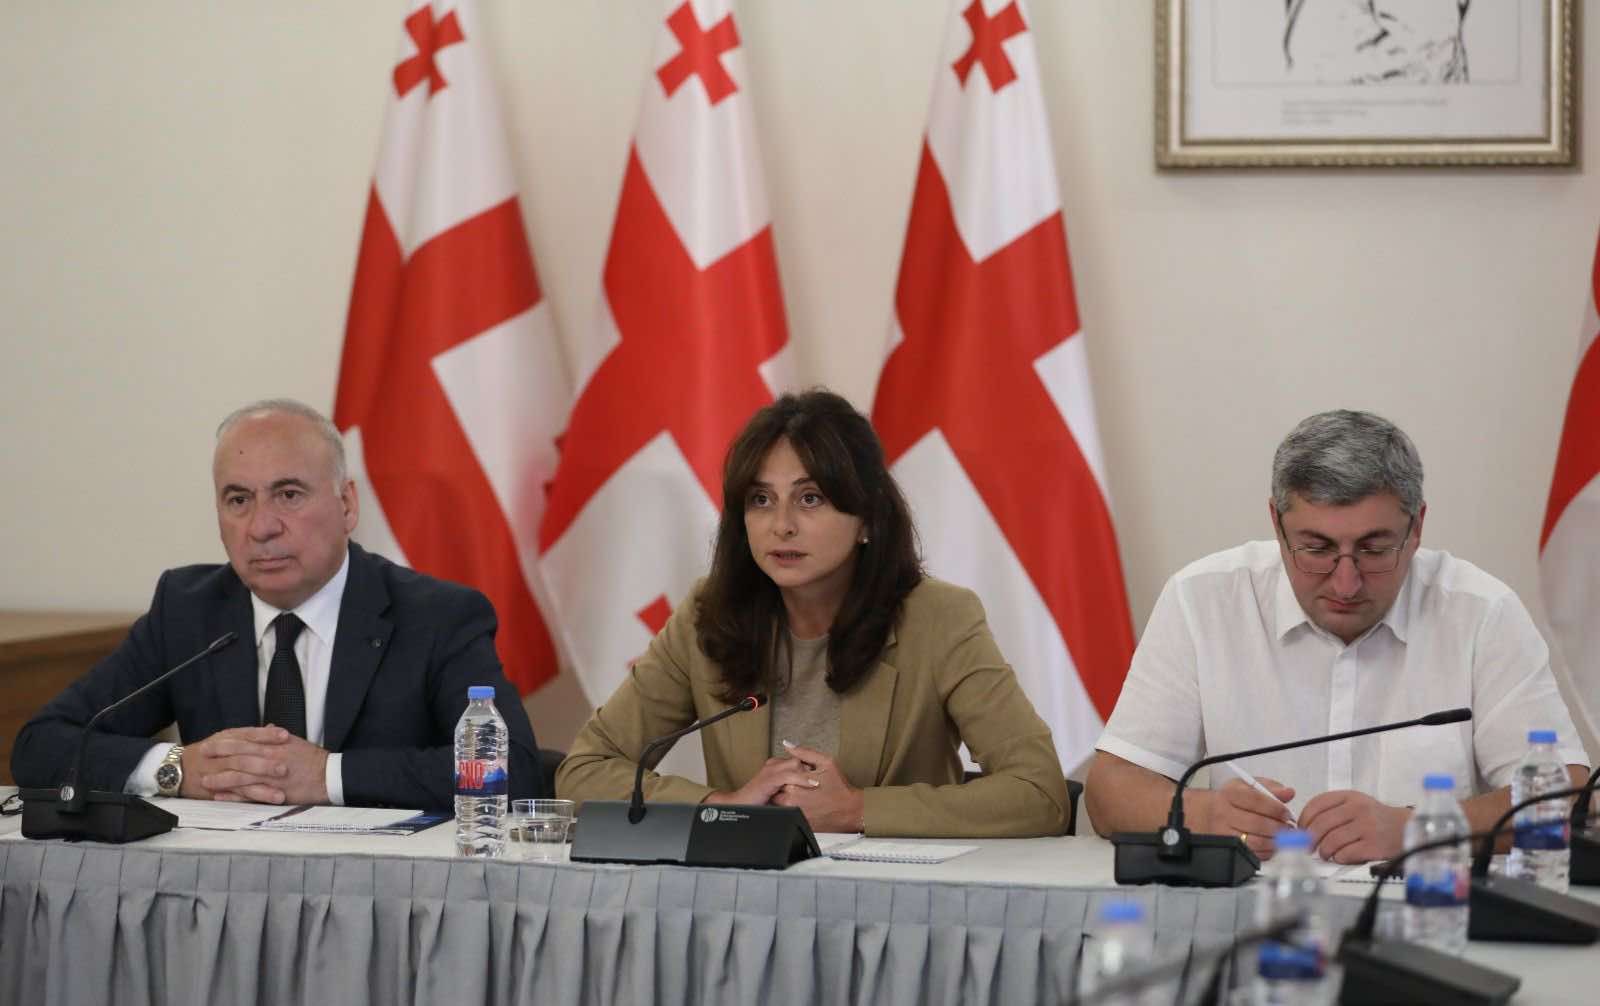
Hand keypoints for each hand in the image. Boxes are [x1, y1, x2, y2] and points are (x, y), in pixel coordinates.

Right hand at [179, 726, 291, 801]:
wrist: (176, 768)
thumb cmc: (208, 753)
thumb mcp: (226, 738)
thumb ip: (250, 735)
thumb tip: (273, 727)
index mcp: (226, 738)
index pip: (247, 735)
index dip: (266, 735)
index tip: (285, 736)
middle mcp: (221, 754)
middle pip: (244, 757)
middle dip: (265, 763)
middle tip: (286, 768)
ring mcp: (217, 773)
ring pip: (240, 779)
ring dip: (260, 787)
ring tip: (280, 794)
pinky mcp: (215, 790)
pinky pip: (233, 795)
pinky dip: (248, 799)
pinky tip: (262, 803)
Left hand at [205, 731, 331, 805]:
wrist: (330, 776)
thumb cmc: (314, 760)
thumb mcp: (296, 742)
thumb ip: (278, 736)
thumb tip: (268, 728)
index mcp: (275, 745)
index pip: (245, 740)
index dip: (226, 742)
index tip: (211, 742)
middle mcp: (270, 758)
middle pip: (238, 756)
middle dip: (218, 757)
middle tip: (201, 758)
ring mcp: (271, 776)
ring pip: (240, 776)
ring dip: (221, 779)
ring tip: (205, 781)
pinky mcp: (274, 792)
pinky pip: (249, 794)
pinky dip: (233, 796)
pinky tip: (220, 796)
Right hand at [705, 754, 818, 806]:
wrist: (739, 807)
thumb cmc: (757, 802)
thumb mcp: (776, 794)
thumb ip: (788, 787)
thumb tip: (803, 789)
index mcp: (776, 767)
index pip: (799, 760)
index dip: (811, 769)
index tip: (825, 779)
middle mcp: (774, 765)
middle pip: (799, 760)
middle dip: (812, 770)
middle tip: (825, 782)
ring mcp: (771, 770)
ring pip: (796, 764)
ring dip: (810, 774)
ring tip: (822, 783)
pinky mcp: (770, 778)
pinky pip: (789, 774)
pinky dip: (802, 779)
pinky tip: (813, 784)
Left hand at [770, 742, 864, 833]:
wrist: (850, 810)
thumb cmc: (839, 786)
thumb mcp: (826, 763)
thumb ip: (804, 753)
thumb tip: (787, 744)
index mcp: (795, 784)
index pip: (777, 777)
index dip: (786, 774)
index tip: (796, 774)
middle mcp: (792, 801)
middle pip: (776, 791)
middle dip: (784, 786)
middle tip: (799, 784)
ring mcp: (795, 813)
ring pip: (781, 803)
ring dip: (787, 797)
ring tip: (803, 794)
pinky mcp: (799, 822)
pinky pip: (788, 814)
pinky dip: (794, 808)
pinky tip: (807, 804)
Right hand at [1197, 778, 1295, 859]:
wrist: (1210, 813)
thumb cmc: (1232, 799)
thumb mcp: (1248, 786)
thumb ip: (1270, 787)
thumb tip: (1288, 792)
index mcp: (1230, 794)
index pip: (1256, 801)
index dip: (1276, 808)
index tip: (1285, 812)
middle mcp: (1224, 814)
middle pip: (1257, 823)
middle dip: (1279, 826)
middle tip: (1288, 826)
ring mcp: (1225, 833)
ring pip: (1256, 841)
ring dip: (1275, 840)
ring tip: (1283, 836)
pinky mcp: (1230, 849)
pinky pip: (1254, 854)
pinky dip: (1268, 851)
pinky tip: (1273, 844)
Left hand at [1300, 790, 1409, 863]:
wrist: (1407, 828)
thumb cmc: (1376, 818)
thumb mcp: (1355, 803)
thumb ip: (1332, 810)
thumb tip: (1305, 827)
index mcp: (1349, 796)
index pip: (1316, 805)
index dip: (1304, 820)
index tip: (1300, 830)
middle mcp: (1358, 809)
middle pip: (1321, 825)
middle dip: (1309, 839)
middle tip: (1307, 847)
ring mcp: (1367, 827)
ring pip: (1331, 841)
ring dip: (1323, 851)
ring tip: (1325, 854)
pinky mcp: (1374, 845)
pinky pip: (1346, 854)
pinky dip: (1339, 858)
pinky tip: (1341, 857)